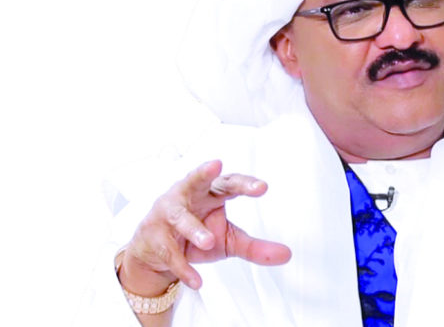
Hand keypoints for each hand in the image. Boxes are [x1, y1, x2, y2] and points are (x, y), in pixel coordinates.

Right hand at [118, 160, 291, 295]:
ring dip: (194, 229)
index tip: (262, 188)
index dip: (244, 184)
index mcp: (210, 193)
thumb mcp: (229, 241)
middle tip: (216, 164)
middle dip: (203, 172)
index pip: (229, 183)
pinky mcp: (153, 237)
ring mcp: (167, 215)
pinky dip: (184, 267)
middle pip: (195, 180)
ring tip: (208, 242)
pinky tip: (198, 281)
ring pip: (180, 217)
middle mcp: (187, 196)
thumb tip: (287, 254)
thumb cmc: (197, 236)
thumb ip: (255, 247)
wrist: (156, 254)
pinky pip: (170, 252)